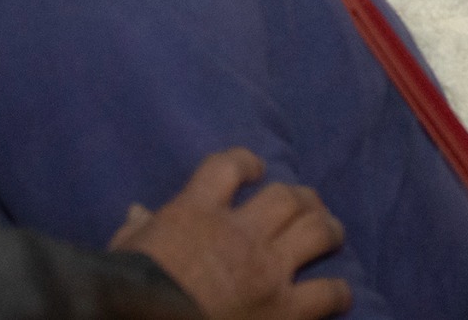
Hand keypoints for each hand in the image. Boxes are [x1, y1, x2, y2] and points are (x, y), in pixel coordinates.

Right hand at [111, 151, 350, 319]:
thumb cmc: (129, 292)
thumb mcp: (125, 254)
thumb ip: (138, 230)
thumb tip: (139, 212)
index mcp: (197, 213)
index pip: (228, 167)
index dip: (246, 162)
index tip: (255, 170)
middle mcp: (241, 234)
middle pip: (286, 197)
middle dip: (300, 198)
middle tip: (305, 205)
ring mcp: (268, 270)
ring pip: (315, 230)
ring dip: (327, 228)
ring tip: (331, 232)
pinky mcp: (285, 310)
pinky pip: (326, 293)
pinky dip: (338, 292)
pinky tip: (342, 293)